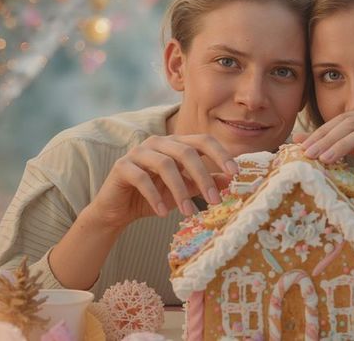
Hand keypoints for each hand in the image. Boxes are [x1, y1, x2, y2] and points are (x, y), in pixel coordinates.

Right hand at [85, 134, 238, 229]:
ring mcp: (138, 152)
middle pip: (186, 152)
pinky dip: (154, 196)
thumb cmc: (156, 196)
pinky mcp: (121, 167)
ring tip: (188, 212)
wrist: (119, 210)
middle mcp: (158, 142)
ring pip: (165, 165)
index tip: (235, 174)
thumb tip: (231, 180)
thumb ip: (205, 182)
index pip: (203, 140)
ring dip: (179, 190)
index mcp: (176, 144)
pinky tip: (163, 213)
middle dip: (203, 177)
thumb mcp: (186, 190)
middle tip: (215, 201)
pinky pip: (141, 178)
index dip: (220, 154)